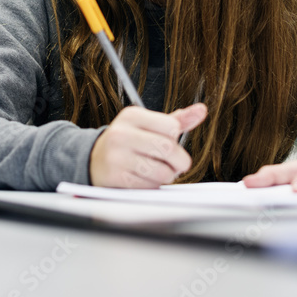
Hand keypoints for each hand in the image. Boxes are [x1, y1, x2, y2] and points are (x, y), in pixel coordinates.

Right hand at [89, 103, 206, 187]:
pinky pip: (149, 186)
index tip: (169, 142)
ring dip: (166, 176)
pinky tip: (144, 178)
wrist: (93, 159)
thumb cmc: (128, 141)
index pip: (171, 126)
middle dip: (178, 161)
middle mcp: (122, 133)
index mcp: (132, 115)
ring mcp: (117, 156)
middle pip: (168, 149)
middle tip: (176, 164)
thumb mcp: (148, 125)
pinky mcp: (115, 177)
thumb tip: (202, 110)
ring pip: (161, 171)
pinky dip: (153, 186)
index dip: (175, 138)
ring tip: (158, 171)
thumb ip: (176, 120)